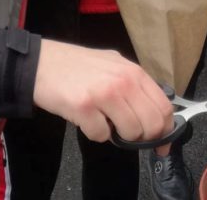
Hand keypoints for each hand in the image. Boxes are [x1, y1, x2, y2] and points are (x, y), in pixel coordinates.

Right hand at [33, 39, 173, 142]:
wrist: (40, 63)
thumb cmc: (76, 66)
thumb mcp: (113, 65)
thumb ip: (133, 84)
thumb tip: (155, 112)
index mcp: (133, 71)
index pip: (164, 107)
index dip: (166, 130)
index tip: (161, 143)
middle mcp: (123, 80)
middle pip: (152, 124)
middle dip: (142, 137)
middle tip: (127, 135)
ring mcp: (104, 93)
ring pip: (130, 132)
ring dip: (118, 136)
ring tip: (103, 121)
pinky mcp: (83, 106)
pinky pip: (101, 136)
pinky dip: (94, 133)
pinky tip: (85, 119)